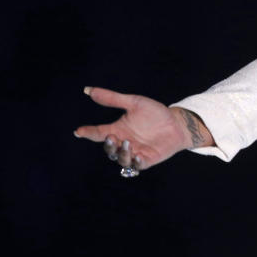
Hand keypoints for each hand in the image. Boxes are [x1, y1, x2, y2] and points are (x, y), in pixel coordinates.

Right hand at [74, 87, 211, 172]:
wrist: (178, 123)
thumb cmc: (155, 113)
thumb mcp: (134, 103)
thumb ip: (113, 99)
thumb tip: (88, 90)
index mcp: (118, 129)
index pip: (98, 133)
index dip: (88, 132)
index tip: (79, 131)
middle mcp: (124, 142)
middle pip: (108, 149)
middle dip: (108, 145)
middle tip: (112, 137)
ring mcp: (135, 152)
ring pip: (121, 159)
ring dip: (121, 153)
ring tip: (127, 143)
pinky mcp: (147, 160)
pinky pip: (137, 166)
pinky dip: (136, 162)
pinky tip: (138, 155)